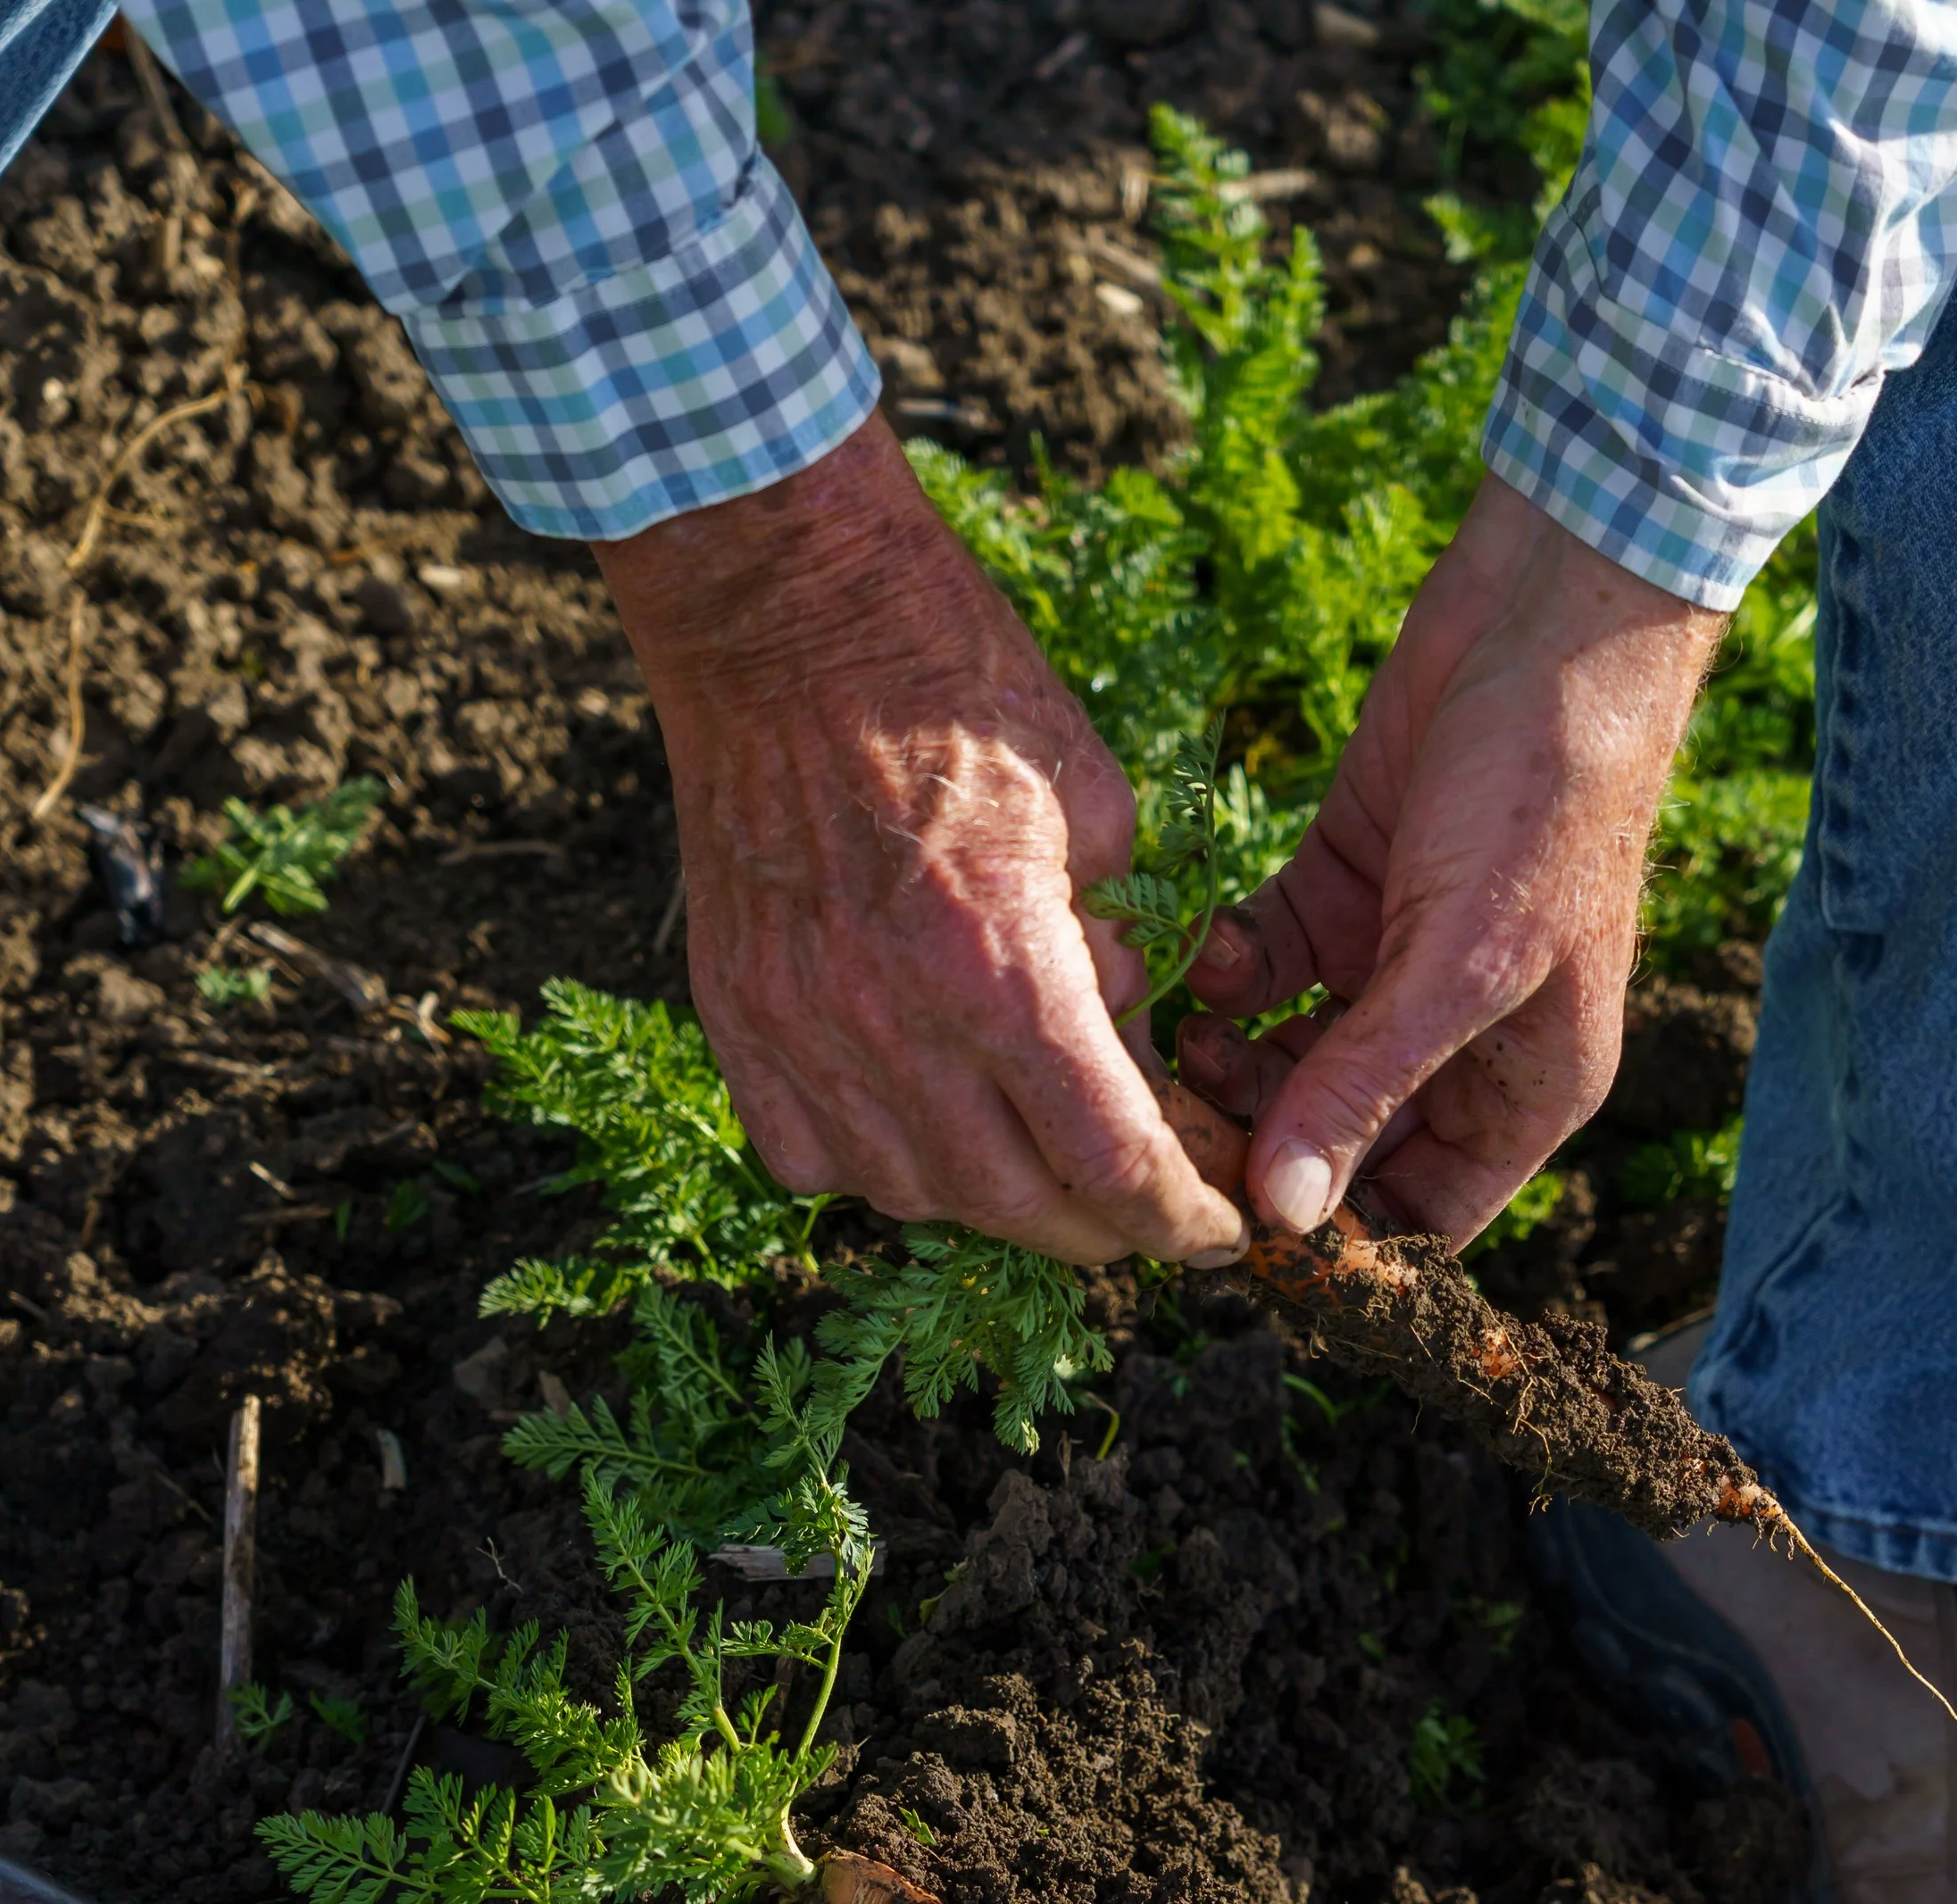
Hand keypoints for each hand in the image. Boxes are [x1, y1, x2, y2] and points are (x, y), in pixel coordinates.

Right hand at [597, 415, 1246, 1268]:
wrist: (786, 618)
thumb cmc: (960, 692)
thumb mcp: (1100, 814)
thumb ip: (1125, 958)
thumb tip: (1137, 1061)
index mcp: (1001, 966)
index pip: (1110, 1163)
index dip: (1180, 1219)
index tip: (1218, 1232)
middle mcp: (891, 1025)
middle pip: (1018, 1209)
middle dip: (1104, 1233)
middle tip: (1149, 1216)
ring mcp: (800, 1033)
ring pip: (915, 1198)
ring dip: (998, 1206)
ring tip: (1047, 1171)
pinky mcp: (738, 1023)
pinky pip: (813, 1161)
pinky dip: (884, 1171)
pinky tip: (931, 1131)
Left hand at [1175, 472, 1723, 1244]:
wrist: (1548, 619)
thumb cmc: (1547, 796)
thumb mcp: (1459, 962)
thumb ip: (1367, 1088)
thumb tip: (1289, 1217)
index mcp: (1525, 1088)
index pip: (1422, 1218)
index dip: (1339, 1243)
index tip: (1243, 1240)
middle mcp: (1459, 1042)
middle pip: (1340, 1146)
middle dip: (1260, 1147)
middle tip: (1177, 1136)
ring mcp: (1394, 965)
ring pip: (1289, 1060)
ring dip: (1231, 1063)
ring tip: (1184, 1040)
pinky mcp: (1340, 889)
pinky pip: (1268, 967)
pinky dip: (1230, 971)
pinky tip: (1209, 959)